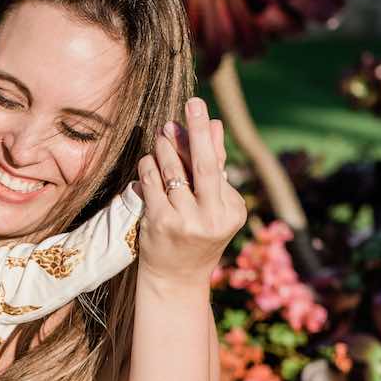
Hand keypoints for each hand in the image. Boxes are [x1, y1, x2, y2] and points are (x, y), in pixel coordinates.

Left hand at [134, 97, 247, 286]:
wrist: (176, 279)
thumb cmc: (197, 237)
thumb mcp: (213, 207)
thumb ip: (214, 168)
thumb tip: (216, 125)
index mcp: (231, 212)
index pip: (216, 168)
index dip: (204, 139)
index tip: (197, 111)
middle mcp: (211, 218)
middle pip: (204, 165)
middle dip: (197, 131)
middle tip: (192, 102)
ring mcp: (185, 222)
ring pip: (173, 173)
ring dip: (165, 148)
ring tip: (162, 133)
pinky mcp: (160, 224)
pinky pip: (152, 185)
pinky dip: (149, 168)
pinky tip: (148, 158)